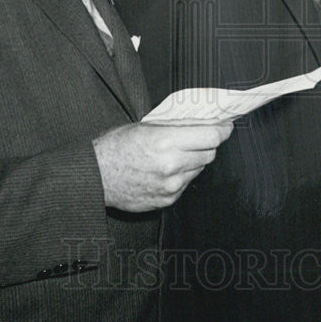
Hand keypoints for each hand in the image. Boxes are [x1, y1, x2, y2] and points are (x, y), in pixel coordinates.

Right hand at [93, 121, 232, 211]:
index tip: (225, 126)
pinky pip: (186, 183)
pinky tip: (166, 169)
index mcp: (166, 141)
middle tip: (198, 137)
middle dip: (207, 143)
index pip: (212, 137)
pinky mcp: (167, 200)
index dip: (222, 130)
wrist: (95, 177)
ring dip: (194, 160)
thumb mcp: (147, 126)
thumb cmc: (116, 147)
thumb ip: (179, 125)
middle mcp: (171, 165)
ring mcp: (170, 186)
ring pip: (200, 168)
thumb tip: (207, 121)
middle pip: (210, 153)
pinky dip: (182, 175)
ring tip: (175, 153)